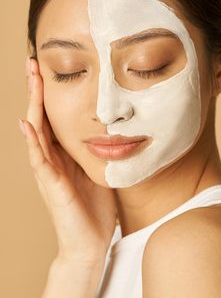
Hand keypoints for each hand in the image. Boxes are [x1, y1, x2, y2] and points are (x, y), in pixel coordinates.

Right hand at [19, 57, 117, 264]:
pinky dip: (32, 141)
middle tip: (33, 62)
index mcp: (64, 153)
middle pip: (41, 117)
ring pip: (37, 132)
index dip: (50, 93)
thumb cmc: (94, 207)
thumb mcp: (98, 170)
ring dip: (33, 105)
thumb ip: (97, 150)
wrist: (89, 242)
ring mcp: (49, 171)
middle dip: (37, 90)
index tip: (49, 68)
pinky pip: (39, 160)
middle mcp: (52, 158)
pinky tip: (26, 123)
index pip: (54, 117)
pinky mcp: (51, 186)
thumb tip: (111, 129)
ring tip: (31, 79)